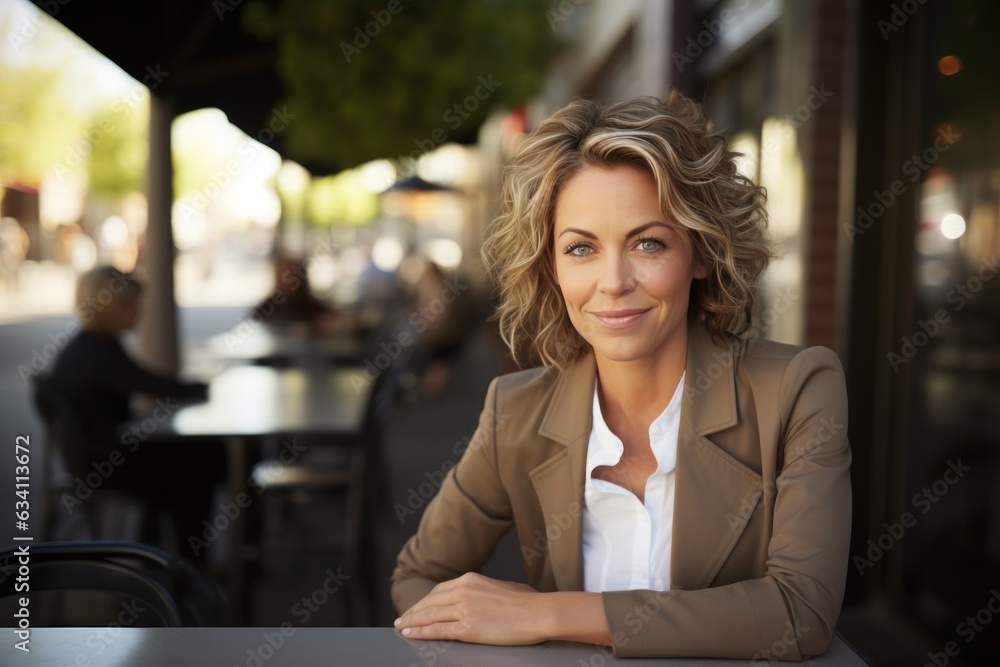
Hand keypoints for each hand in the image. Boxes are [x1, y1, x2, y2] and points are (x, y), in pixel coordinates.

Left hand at [394, 572, 544, 645]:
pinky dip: (420, 632)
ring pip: (430, 615)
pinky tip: (411, 634)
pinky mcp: (467, 627)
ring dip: (412, 622)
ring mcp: (464, 609)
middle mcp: (463, 590)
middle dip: (414, 611)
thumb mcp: (502, 587)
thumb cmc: (528, 602)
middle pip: (430, 602)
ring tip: (402, 627)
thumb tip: (484, 596)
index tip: (417, 607)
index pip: (439, 590)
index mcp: (470, 579)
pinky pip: (437, 630)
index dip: (425, 600)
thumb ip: (487, 590)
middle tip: (402, 618)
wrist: (538, 613)